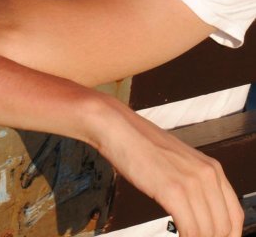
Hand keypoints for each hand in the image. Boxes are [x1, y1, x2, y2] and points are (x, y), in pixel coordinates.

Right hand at [94, 98, 243, 236]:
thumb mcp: (179, 164)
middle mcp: (207, 174)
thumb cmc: (143, 145)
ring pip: (208, 232)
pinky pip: (190, 230)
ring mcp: (191, 182)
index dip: (227, 235)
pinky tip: (175, 234)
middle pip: (224, 228)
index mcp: (212, 168)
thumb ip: (195, 186)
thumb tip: (200, 216)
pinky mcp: (173, 190)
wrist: (119, 128)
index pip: (235, 216)